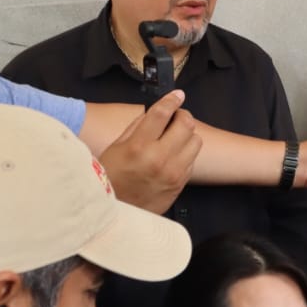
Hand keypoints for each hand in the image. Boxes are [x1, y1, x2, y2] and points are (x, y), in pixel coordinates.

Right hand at [98, 90, 201, 212]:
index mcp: (139, 146)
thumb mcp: (116, 147)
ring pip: (196, 141)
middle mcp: (160, 158)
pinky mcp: (181, 183)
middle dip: (182, 116)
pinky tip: (172, 155)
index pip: (161, 114)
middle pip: (186, 124)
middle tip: (175, 117)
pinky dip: (186, 153)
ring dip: (187, 135)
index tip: (177, 95)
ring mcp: (174, 172)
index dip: (171, 100)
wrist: (115, 211)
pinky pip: (193, 159)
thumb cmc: (110, 177)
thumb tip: (157, 111)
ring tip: (174, 138)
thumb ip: (138, 127)